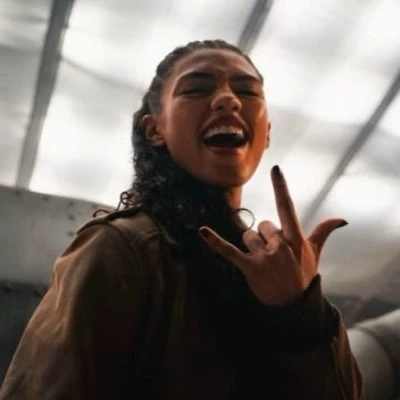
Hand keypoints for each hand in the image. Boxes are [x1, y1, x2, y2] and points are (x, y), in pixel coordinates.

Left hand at [199, 165, 346, 305]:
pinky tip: (202, 231)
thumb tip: (342, 219)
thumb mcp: (314, 254)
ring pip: (248, 235)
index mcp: (295, 239)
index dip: (281, 188)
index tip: (275, 169)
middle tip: (273, 256)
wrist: (294, 306)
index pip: (287, 207)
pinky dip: (214, 241)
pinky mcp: (249, 268)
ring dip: (252, 246)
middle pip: (262, 225)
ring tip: (263, 262)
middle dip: (265, 236)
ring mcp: (264, 257)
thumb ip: (324, 232)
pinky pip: (228, 251)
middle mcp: (280, 246)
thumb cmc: (303, 276)